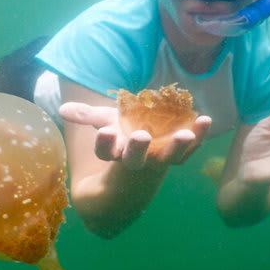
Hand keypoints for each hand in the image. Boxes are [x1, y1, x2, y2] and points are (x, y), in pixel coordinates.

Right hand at [59, 102, 211, 170]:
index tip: (104, 132)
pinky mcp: (179, 154)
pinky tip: (206, 120)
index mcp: (114, 152)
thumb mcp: (105, 122)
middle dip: (137, 149)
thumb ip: (87, 115)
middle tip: (140, 137)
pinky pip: (191, 148)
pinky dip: (199, 136)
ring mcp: (159, 159)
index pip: (105, 152)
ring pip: (168, 158)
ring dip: (177, 147)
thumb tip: (63, 108)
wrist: (145, 152)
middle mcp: (136, 160)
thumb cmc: (122, 133)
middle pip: (135, 159)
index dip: (104, 144)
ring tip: (185, 134)